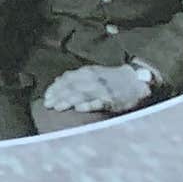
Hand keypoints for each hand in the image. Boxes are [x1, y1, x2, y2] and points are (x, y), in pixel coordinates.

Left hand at [38, 60, 154, 116]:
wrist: (136, 80)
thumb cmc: (112, 78)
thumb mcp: (93, 73)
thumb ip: (76, 77)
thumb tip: (58, 81)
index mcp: (87, 72)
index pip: (67, 79)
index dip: (55, 88)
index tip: (46, 97)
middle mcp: (93, 80)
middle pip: (72, 87)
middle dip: (58, 96)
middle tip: (48, 105)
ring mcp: (103, 90)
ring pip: (82, 94)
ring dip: (68, 101)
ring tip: (58, 107)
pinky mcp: (112, 100)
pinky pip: (99, 102)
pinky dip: (88, 105)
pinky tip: (79, 109)